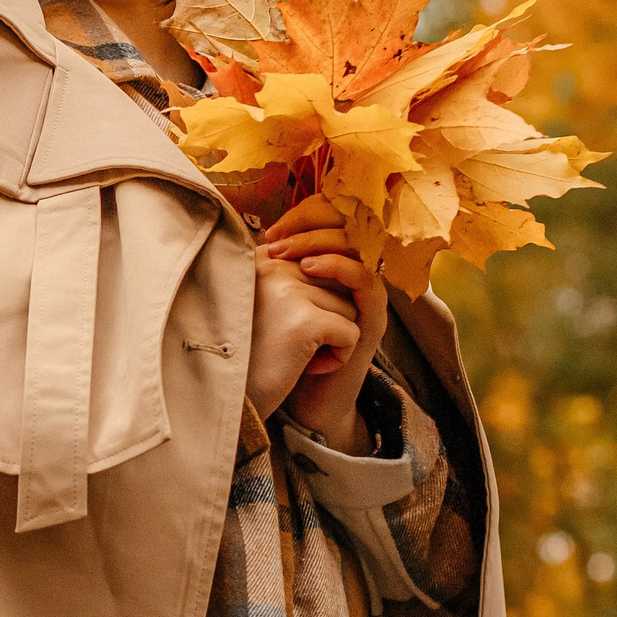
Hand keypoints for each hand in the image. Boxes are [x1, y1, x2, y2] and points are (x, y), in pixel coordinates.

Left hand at [264, 195, 389, 453]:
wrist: (307, 400)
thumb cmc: (285, 352)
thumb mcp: (273, 305)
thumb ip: (271, 271)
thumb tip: (243, 236)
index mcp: (337, 267)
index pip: (331, 219)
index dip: (304, 216)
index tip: (269, 230)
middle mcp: (357, 276)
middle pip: (347, 225)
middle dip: (308, 225)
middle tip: (274, 237)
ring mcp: (368, 297)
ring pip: (357, 247)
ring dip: (319, 243)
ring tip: (286, 252)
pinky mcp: (373, 318)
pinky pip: (364, 279)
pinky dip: (338, 267)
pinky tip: (308, 270)